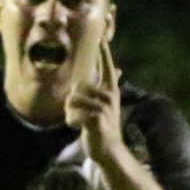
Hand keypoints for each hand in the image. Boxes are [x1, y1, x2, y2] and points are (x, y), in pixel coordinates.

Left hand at [66, 37, 122, 164]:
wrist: (108, 150)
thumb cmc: (102, 126)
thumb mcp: (104, 105)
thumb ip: (106, 87)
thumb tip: (119, 69)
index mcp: (110, 91)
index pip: (106, 68)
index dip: (104, 54)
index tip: (101, 39)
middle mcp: (110, 96)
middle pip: (77, 88)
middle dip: (71, 103)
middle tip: (80, 116)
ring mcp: (104, 107)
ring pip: (72, 100)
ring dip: (70, 113)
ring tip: (79, 122)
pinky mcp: (96, 118)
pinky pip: (73, 114)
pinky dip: (71, 123)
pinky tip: (78, 128)